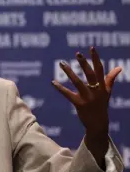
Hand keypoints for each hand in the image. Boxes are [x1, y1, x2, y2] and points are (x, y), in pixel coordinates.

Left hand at [51, 47, 121, 168]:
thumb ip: (111, 79)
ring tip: (62, 63)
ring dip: (69, 72)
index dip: (96, 58)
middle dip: (84, 63)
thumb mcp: (107, 92)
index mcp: (103, 86)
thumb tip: (119, 67)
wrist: (98, 124)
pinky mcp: (79, 104)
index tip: (91, 48)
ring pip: (77, 82)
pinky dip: (60, 88)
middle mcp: (96, 91)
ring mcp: (88, 97)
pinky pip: (68, 94)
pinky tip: (53, 82)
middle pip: (90, 74)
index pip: (99, 69)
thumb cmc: (101, 105)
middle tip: (77, 53)